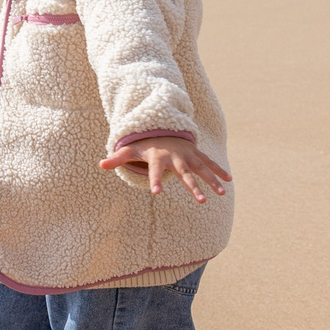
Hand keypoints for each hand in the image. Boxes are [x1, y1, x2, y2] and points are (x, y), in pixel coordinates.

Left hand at [98, 136, 232, 203]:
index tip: (156, 193)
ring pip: (202, 169)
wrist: (163, 128)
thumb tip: (100, 164)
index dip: (155, 180)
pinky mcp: (197, 155)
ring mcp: (189, 156)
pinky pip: (210, 163)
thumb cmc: (145, 145)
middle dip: (193, 187)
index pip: (155, 171)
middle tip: (201, 201)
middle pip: (185, 174)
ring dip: (212, 180)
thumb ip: (117, 159)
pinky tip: (229, 181)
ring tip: (221, 193)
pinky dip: (219, 171)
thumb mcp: (130, 150)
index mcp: (158, 158)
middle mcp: (176, 158)